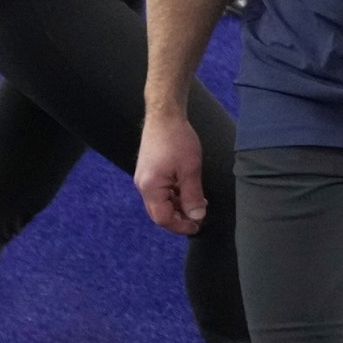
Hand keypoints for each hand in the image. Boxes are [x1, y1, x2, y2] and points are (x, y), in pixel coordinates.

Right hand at [135, 108, 207, 234]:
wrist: (165, 116)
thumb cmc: (177, 139)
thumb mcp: (190, 169)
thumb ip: (193, 195)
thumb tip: (197, 217)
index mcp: (150, 188)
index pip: (163, 218)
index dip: (180, 226)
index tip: (197, 227)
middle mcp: (143, 186)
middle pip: (159, 212)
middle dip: (179, 218)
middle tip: (199, 219)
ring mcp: (144, 179)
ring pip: (161, 202)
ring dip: (178, 206)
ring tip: (199, 205)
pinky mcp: (149, 172)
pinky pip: (161, 191)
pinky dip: (174, 195)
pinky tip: (189, 192)